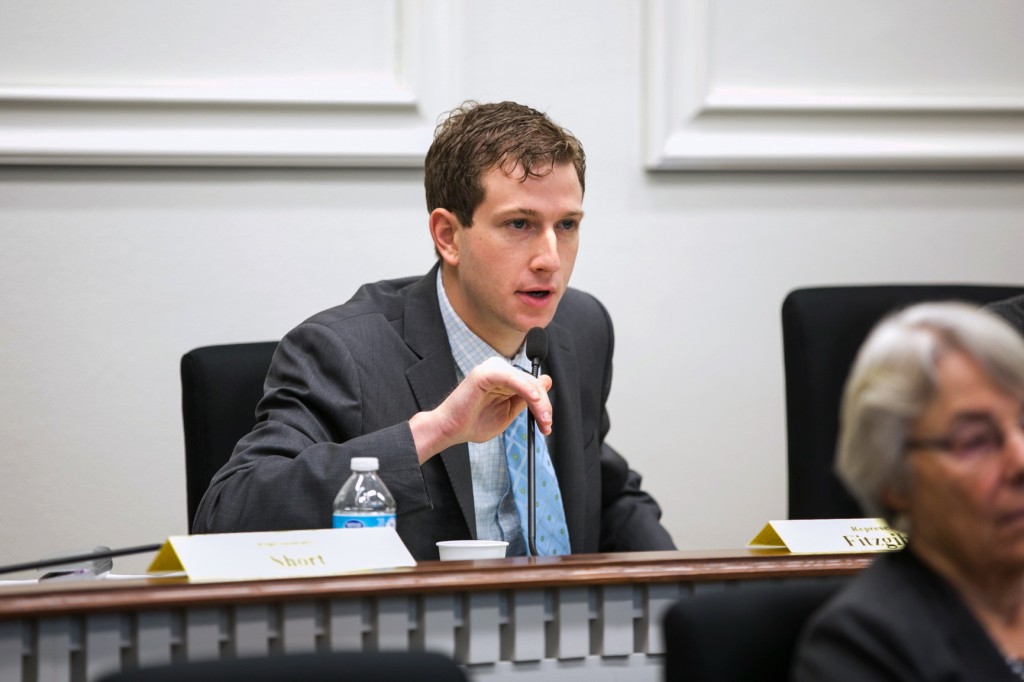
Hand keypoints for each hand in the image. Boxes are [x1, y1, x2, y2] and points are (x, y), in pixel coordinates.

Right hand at [409, 357, 552, 462]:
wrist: (450, 430)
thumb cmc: (474, 422)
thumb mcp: (507, 413)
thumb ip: (526, 399)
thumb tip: (546, 381)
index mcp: (504, 378)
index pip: (533, 385)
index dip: (544, 404)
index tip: (546, 424)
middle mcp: (499, 369)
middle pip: (532, 383)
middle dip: (544, 406)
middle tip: (546, 425)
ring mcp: (491, 369)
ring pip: (526, 381)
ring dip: (539, 402)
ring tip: (543, 420)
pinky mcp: (484, 373)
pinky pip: (511, 378)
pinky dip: (525, 388)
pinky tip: (534, 399)